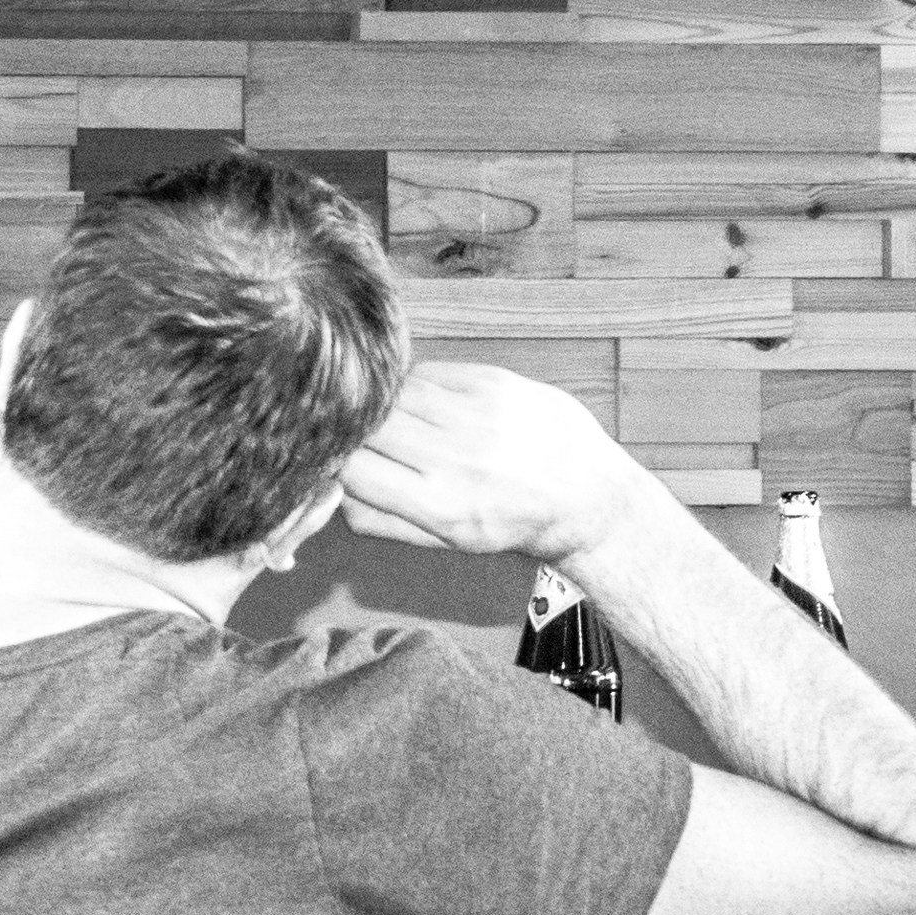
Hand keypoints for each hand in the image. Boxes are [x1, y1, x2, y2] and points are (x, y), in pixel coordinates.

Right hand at [343, 361, 664, 565]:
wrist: (589, 498)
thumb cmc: (514, 524)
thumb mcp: (447, 541)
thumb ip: (381, 520)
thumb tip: (327, 490)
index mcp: (443, 507)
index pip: (352, 470)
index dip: (335, 462)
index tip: (337, 461)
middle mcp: (459, 459)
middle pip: (369, 427)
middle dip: (357, 432)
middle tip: (363, 438)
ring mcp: (479, 417)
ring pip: (395, 395)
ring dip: (388, 407)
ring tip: (405, 424)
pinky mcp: (496, 384)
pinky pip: (428, 373)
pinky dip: (419, 388)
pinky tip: (434, 406)